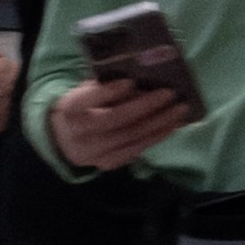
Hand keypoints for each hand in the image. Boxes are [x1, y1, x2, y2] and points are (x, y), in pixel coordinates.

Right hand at [47, 75, 198, 172]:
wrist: (64, 139)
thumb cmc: (81, 107)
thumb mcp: (85, 91)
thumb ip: (106, 87)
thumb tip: (141, 81)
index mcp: (71, 108)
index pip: (91, 98)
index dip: (111, 91)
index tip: (132, 80)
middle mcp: (81, 133)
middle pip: (119, 119)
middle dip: (149, 106)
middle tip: (171, 94)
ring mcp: (95, 152)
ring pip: (133, 137)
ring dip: (160, 123)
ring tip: (180, 110)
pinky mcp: (109, 164)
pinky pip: (137, 150)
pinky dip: (157, 137)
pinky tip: (171, 125)